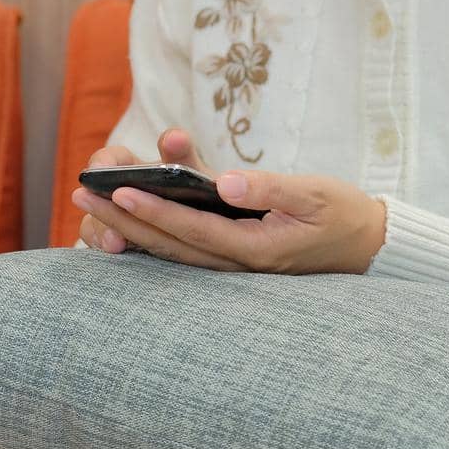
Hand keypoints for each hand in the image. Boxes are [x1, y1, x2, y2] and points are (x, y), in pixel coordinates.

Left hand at [70, 128, 386, 274]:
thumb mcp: (315, 193)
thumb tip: (226, 182)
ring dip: (131, 229)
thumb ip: (270, 188)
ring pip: (174, 251)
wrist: (367, 245)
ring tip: (93, 205)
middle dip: (126, 221)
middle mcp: (241, 264)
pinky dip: (154, 237)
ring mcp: (237, 265)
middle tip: (82, 194)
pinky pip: (187, 250)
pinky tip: (124, 221)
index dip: (156, 211)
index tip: (119, 192)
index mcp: (258, 249)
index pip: (195, 229)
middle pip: (172, 245)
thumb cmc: (343, 213)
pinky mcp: (236, 257)